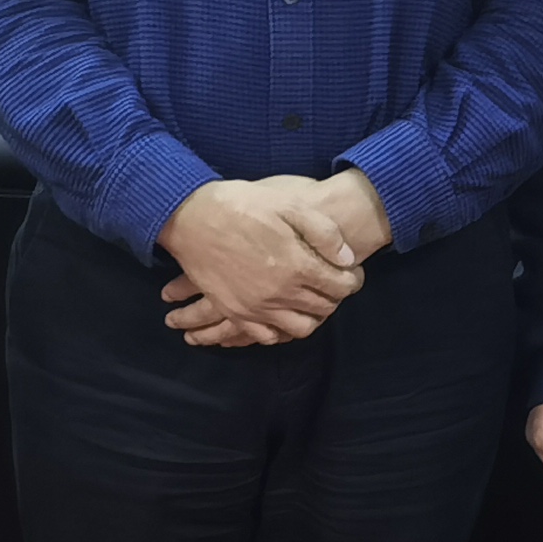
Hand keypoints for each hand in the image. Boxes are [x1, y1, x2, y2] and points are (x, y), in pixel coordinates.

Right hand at [157, 173, 379, 346]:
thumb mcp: (288, 205)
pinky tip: (283, 314)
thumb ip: (324, 233)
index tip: (351, 273)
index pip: (340, 287)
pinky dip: (281, 330)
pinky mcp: (235, 312)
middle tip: (334, 284)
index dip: (352, 280)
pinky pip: (267, 336)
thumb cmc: (241, 205)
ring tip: (311, 301)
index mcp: (297, 266)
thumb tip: (347, 258)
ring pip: (300, 329)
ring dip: (311, 317)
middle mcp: (280, 294)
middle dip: (336, 297)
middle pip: (324, 308)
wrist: (190, 217)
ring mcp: (256, 307)